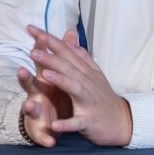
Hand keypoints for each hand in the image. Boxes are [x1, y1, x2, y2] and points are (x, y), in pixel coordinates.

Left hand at [25, 25, 133, 147]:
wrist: (123, 122)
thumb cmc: (102, 97)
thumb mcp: (93, 74)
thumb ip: (80, 56)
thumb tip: (69, 38)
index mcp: (84, 72)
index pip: (65, 52)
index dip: (49, 40)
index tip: (30, 29)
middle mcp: (87, 83)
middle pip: (68, 67)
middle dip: (51, 58)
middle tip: (32, 51)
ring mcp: (89, 102)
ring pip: (74, 88)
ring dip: (61, 81)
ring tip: (45, 75)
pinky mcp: (89, 121)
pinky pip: (77, 123)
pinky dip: (67, 124)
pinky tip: (54, 125)